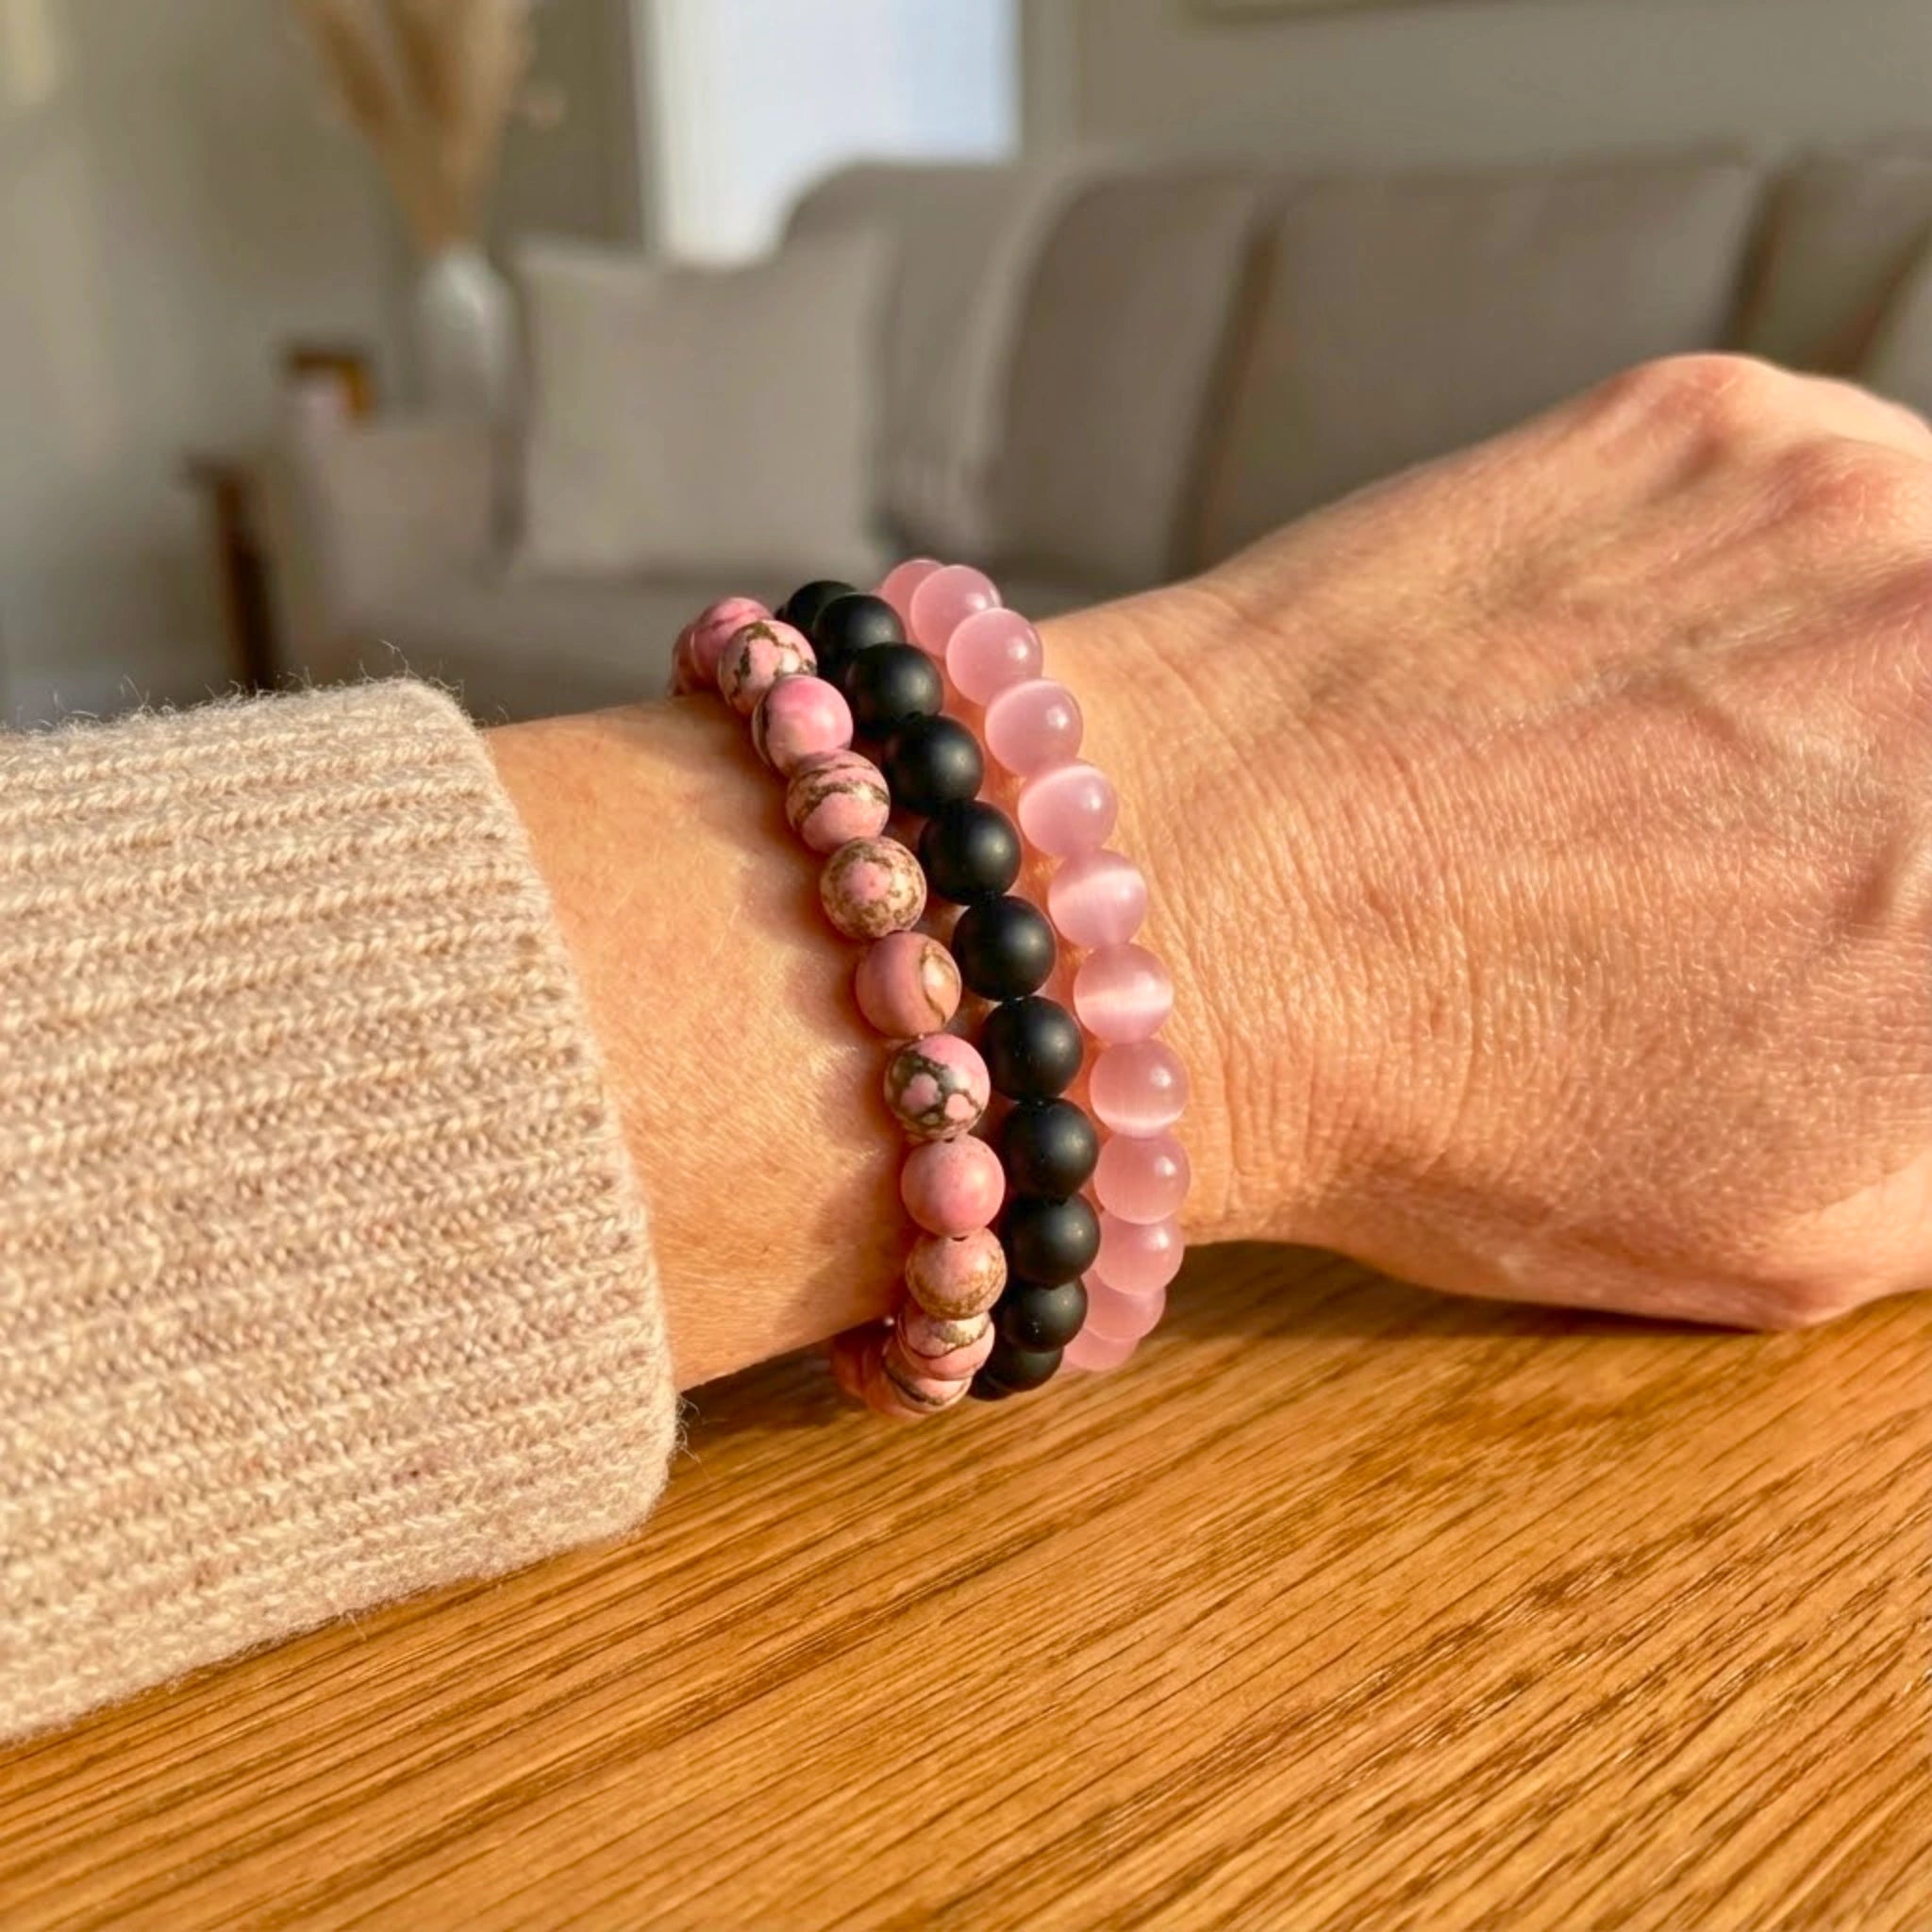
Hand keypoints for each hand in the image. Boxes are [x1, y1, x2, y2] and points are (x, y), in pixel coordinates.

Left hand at [1063, 354, 1931, 1327]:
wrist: (1177, 912)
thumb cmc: (1450, 1108)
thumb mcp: (1799, 1224)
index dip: (1915, 899)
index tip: (1876, 904)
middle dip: (1907, 783)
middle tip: (1816, 845)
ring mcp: (1866, 502)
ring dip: (1889, 676)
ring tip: (1712, 778)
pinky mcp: (1720, 419)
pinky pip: (1843, 496)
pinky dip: (1785, 588)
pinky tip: (1641, 682)